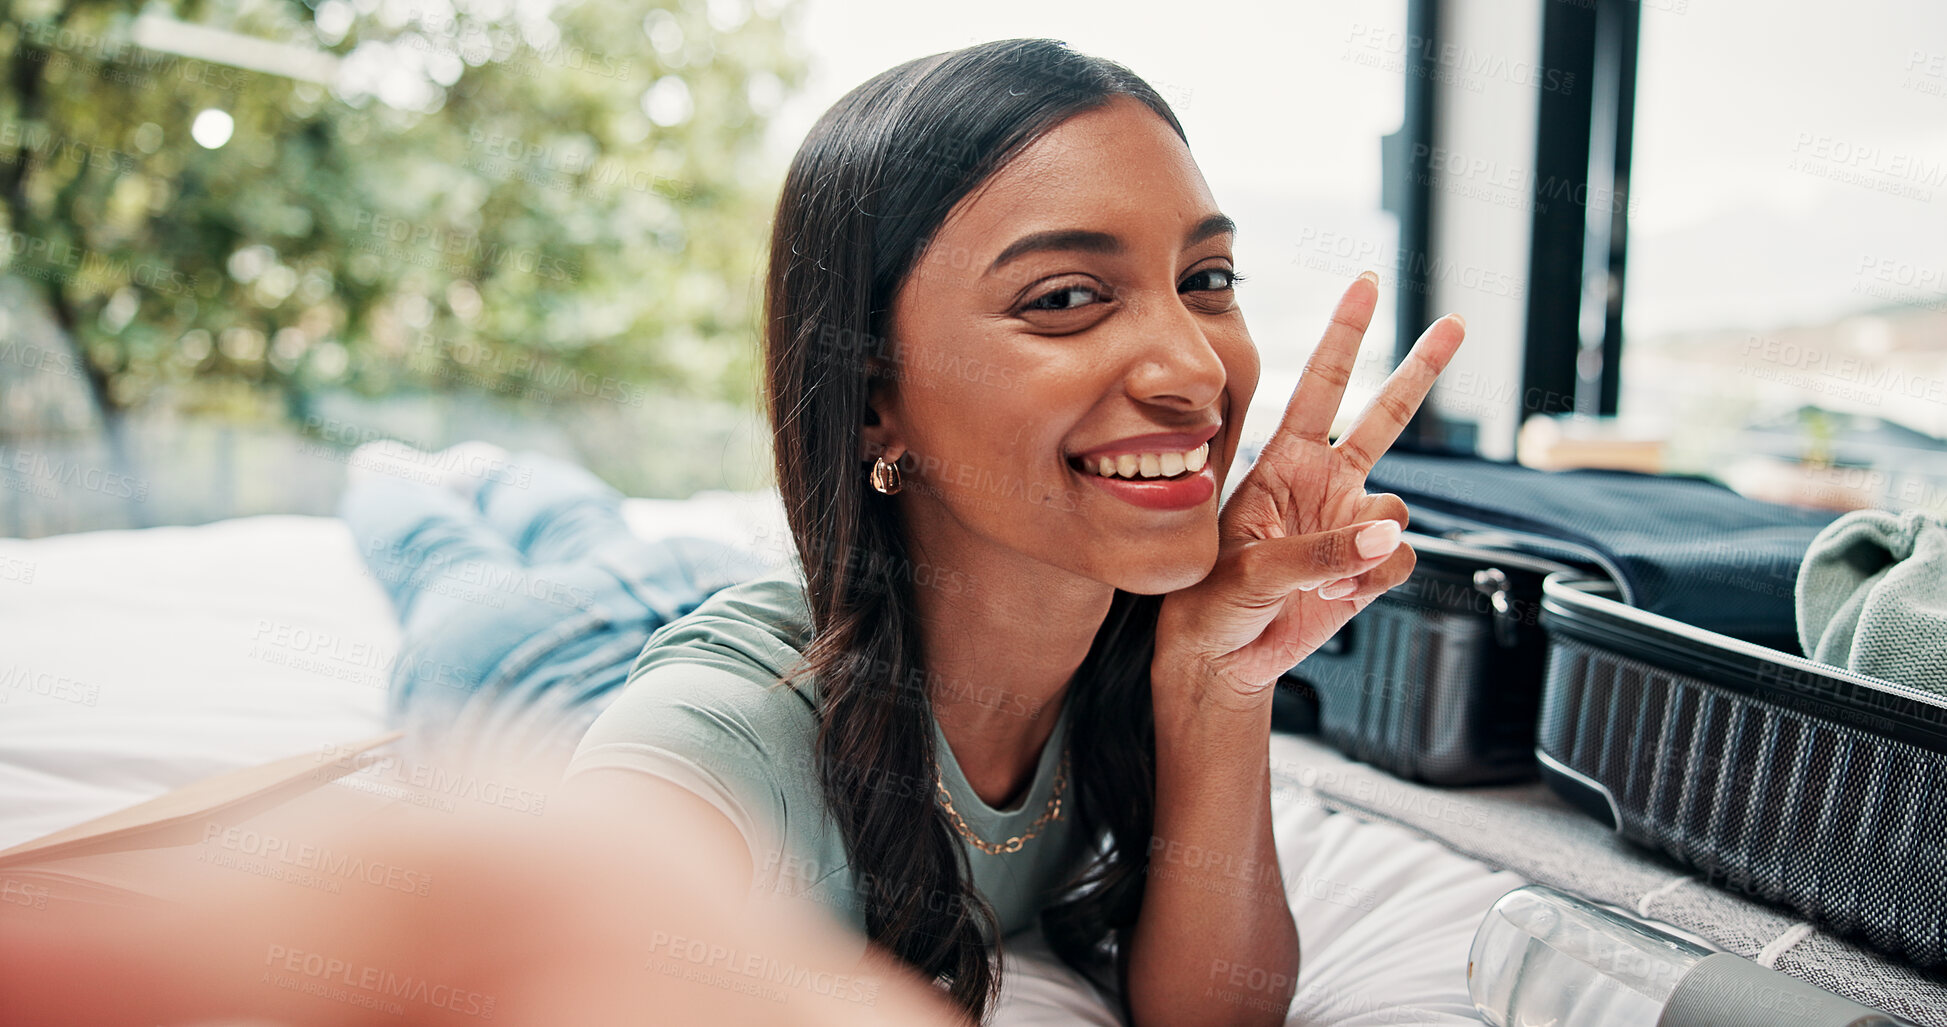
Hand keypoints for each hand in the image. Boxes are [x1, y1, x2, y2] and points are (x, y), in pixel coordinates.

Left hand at [1154, 273, 1464, 708]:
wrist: (1220, 660)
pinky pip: (1400, 560)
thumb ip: (1321, 551)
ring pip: (1396, 510)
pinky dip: (1374, 580)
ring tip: (1323, 577)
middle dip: (1419, 370)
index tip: (1367, 285)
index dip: (1344, 335)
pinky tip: (1337, 595)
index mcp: (1283, 464)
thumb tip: (1387, 534)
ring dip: (1368, 547)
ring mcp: (1348, 524)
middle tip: (1454, 323)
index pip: (1321, 387)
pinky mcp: (1367, 566)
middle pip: (1382, 416)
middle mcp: (1323, 484)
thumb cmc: (1209, 605)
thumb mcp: (1252, 571)